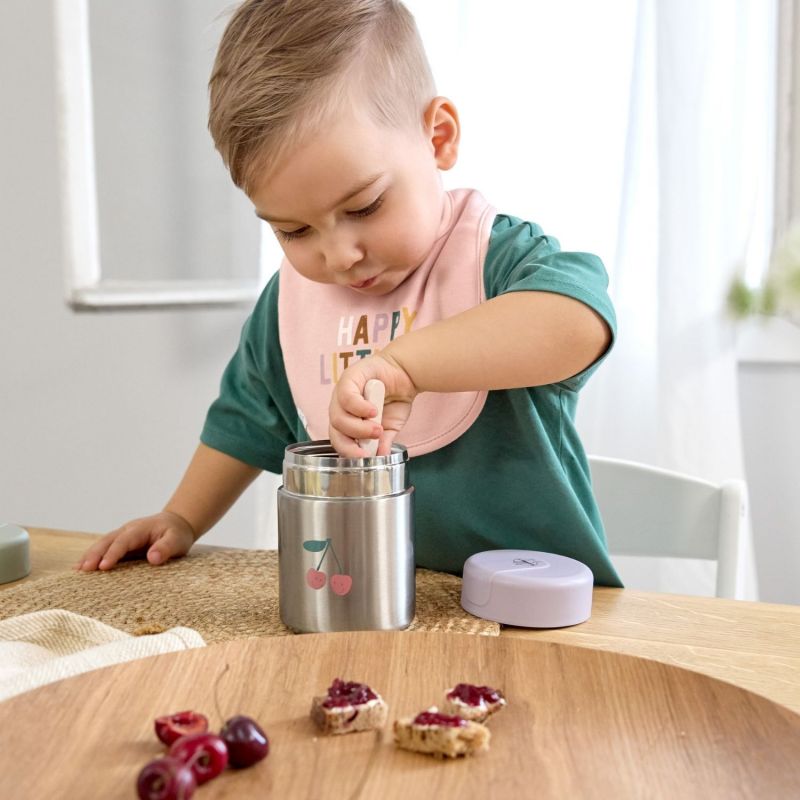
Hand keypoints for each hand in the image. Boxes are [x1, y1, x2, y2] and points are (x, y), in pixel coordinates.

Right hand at [75, 511, 195, 571]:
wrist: (176, 524)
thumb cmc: (177, 533)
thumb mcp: (177, 540)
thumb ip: (166, 548)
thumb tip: (153, 558)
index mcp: (140, 529)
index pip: (123, 541)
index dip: (113, 554)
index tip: (103, 567)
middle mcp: (127, 531)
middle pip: (107, 541)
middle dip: (94, 555)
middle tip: (83, 570)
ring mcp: (121, 537)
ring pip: (102, 544)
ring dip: (89, 556)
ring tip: (77, 571)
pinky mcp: (120, 545)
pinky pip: (104, 550)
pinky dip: (92, 558)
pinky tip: (82, 569)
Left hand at [328, 353, 417, 457]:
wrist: (405, 373)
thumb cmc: (394, 399)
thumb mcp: (391, 426)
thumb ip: (383, 441)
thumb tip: (380, 457)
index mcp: (347, 421)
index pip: (339, 440)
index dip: (349, 452)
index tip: (365, 458)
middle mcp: (340, 408)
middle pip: (334, 431)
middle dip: (351, 444)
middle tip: (369, 448)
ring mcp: (341, 393)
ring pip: (337, 417)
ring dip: (359, 428)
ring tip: (377, 428)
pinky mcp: (348, 378)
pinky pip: (346, 397)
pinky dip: (359, 407)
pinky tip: (373, 410)